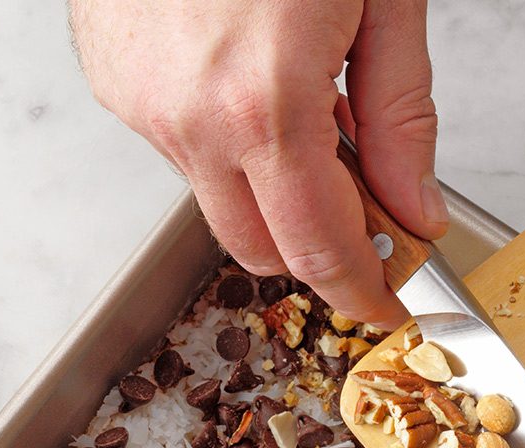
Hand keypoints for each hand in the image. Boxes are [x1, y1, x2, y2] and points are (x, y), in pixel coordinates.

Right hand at [70, 0, 443, 325]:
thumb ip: (402, 117)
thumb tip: (413, 206)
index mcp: (265, 103)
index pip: (318, 249)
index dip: (361, 290)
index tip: (386, 301)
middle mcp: (188, 117)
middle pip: (257, 248)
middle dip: (315, 245)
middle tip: (367, 200)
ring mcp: (139, 102)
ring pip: (216, 196)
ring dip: (268, 182)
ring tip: (306, 96)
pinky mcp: (111, 79)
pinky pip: (177, 144)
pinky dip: (223, 135)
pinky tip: (249, 69)